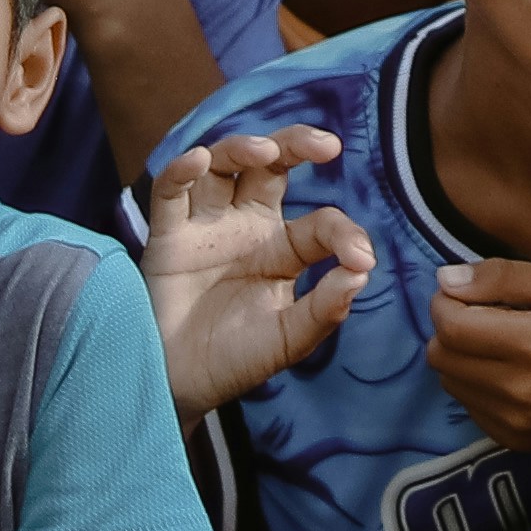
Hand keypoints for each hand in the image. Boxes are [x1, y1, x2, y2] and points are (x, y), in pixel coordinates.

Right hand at [140, 125, 372, 415]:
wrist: (181, 386)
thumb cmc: (236, 359)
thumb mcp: (288, 339)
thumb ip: (324, 309)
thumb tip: (362, 272)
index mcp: (283, 248)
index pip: (321, 222)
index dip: (344, 234)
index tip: (360, 259)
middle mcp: (246, 226)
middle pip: (270, 165)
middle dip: (296, 144)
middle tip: (327, 145)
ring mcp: (206, 227)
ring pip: (221, 165)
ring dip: (241, 148)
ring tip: (264, 152)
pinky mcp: (168, 237)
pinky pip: (170, 192)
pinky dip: (181, 171)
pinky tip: (197, 161)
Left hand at [421, 255, 530, 452]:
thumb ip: (503, 277)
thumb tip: (445, 279)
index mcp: (530, 345)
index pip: (450, 325)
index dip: (445, 301)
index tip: (462, 290)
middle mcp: (515, 390)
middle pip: (441, 355)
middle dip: (451, 327)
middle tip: (481, 314)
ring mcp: (513, 421)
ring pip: (450, 381)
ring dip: (461, 357)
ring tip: (496, 343)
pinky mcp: (514, 440)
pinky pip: (469, 406)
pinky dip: (477, 384)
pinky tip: (508, 373)